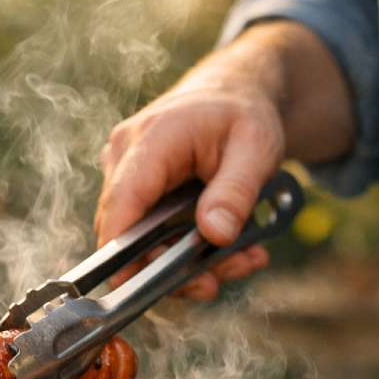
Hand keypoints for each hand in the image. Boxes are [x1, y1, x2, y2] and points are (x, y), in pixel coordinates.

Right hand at [95, 82, 282, 300]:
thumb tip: (214, 235)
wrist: (233, 93)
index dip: (121, 249)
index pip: (122, 201)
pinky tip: (229, 249)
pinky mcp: (135, 191)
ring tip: (242, 259)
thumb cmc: (243, 113)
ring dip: (186, 263)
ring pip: (138, 240)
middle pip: (126, 232)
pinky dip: (186, 250)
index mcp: (152, 138)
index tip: (135, 284)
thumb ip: (235, 192)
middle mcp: (125, 156)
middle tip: (218, 280)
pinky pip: (149, 234)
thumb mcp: (257, 147)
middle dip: (170, 267)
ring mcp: (125, 174)